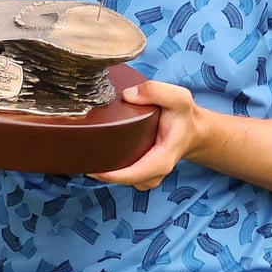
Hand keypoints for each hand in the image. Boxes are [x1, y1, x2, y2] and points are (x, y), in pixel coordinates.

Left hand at [88, 80, 202, 189]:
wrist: (191, 130)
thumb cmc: (184, 116)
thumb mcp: (178, 98)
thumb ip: (156, 91)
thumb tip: (128, 95)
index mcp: (162, 160)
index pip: (135, 174)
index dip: (113, 175)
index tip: (92, 169)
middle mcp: (153, 173)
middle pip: (121, 179)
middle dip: (100, 170)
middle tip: (80, 154)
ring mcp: (145, 176)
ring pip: (119, 179)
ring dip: (103, 168)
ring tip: (86, 152)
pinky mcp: (138, 173)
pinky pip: (120, 175)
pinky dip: (108, 166)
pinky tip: (97, 152)